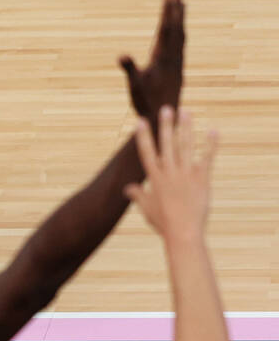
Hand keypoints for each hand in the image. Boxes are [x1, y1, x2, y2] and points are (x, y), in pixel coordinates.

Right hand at [120, 0, 184, 125]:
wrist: (164, 118)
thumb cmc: (146, 102)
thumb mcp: (134, 85)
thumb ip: (130, 69)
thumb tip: (122, 55)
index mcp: (163, 57)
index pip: (167, 29)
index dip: (169, 11)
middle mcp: (173, 58)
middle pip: (176, 28)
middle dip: (176, 9)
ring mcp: (177, 63)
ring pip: (180, 36)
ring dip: (179, 19)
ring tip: (181, 5)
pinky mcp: (177, 69)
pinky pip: (180, 45)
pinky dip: (179, 33)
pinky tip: (178, 32)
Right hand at [125, 107, 216, 242]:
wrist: (183, 232)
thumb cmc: (163, 222)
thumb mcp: (147, 208)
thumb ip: (138, 195)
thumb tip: (127, 188)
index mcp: (155, 178)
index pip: (147, 152)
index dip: (144, 136)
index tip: (141, 121)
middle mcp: (169, 172)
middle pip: (166, 143)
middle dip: (166, 125)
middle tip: (166, 108)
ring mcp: (186, 174)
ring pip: (185, 145)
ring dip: (185, 127)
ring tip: (186, 112)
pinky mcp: (202, 178)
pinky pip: (207, 157)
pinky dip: (210, 144)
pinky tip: (212, 130)